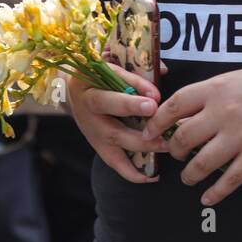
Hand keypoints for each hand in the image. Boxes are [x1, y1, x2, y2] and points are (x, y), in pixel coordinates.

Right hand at [66, 62, 166, 183]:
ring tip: (166, 144)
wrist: (74, 95)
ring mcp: (93, 131)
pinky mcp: (99, 148)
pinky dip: (133, 173)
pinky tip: (153, 176)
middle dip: (133, 112)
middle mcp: (88, 107)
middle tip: (157, 116)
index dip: (135, 87)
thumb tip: (165, 71)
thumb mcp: (111, 66)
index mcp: (90, 81)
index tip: (155, 96)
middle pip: (108, 109)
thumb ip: (136, 69)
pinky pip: (115, 164)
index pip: (113, 81)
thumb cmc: (100, 78)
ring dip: (143, 144)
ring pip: (115, 140)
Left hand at [141, 64, 241, 205]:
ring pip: (201, 163)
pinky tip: (208, 197)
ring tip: (189, 177)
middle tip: (175, 154)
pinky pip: (229, 180)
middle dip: (173, 150)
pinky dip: (215, 193)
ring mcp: (240, 136)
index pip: (174, 105)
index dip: (156, 121)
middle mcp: (224, 112)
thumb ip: (215, 92)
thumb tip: (189, 110)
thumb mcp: (241, 77)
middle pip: (182, 137)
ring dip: (189, 174)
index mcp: (218, 89)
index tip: (150, 131)